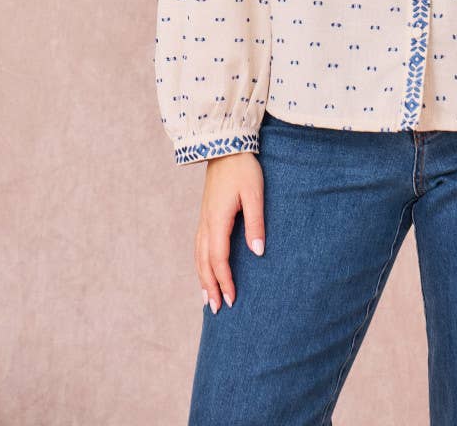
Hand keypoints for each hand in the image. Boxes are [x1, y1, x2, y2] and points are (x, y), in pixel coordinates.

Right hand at [195, 152, 265, 314]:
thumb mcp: (254, 194)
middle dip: (210, 287)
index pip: (219, 259)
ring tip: (207, 299)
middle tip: (217, 310)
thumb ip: (255, 223)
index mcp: (217, 220)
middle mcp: (206, 223)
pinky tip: (204, 269)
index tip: (233, 299)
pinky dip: (200, 263)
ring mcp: (203, 218)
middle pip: (204, 263)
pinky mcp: (205, 214)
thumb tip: (258, 253)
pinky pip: (199, 246)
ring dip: (202, 278)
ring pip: (199, 256)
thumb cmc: (243, 169)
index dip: (225, 281)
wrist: (225, 145)